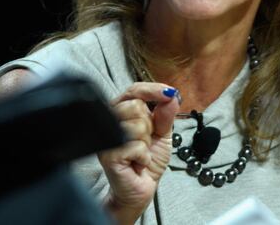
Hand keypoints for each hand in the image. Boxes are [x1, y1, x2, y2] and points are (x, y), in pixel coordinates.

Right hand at [98, 83, 180, 223]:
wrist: (141, 188)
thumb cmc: (148, 159)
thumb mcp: (163, 133)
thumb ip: (165, 114)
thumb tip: (171, 96)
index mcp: (122, 111)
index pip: (134, 90)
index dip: (152, 90)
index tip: (170, 93)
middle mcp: (110, 121)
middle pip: (136, 106)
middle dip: (149, 125)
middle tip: (146, 141)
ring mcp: (107, 137)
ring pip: (137, 125)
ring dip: (146, 142)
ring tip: (140, 152)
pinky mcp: (108, 155)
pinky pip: (136, 146)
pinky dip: (144, 157)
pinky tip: (138, 163)